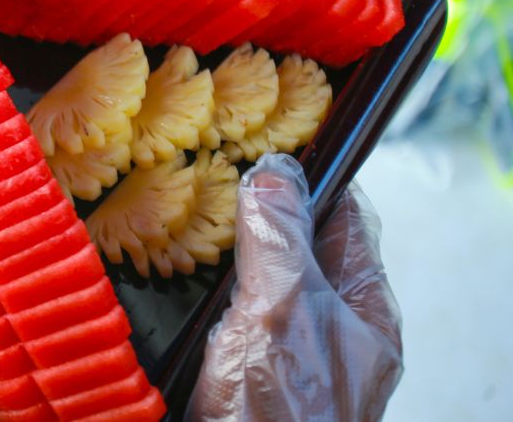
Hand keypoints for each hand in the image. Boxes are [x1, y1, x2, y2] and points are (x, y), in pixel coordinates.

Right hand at [189, 153, 402, 421]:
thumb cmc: (282, 418)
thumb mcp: (283, 312)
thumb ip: (280, 240)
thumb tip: (275, 171)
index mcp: (361, 308)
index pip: (344, 213)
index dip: (310, 170)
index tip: (270, 134)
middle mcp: (328, 329)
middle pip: (295, 243)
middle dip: (253, 205)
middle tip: (207, 167)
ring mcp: (283, 353)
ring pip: (253, 277)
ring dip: (217, 247)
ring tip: (176, 209)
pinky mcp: (240, 374)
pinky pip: (222, 312)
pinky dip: (195, 288)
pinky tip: (165, 275)